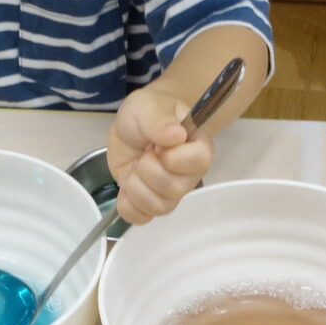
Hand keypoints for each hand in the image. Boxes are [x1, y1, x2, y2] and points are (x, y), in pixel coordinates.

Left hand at [107, 85, 213, 223]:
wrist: (131, 124)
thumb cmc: (148, 111)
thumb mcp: (149, 106)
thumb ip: (160, 120)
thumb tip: (175, 136)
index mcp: (198, 147)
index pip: (197, 162)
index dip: (171, 156)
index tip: (157, 143)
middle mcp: (189, 174)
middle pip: (174, 189)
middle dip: (148, 169)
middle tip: (144, 152)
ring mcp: (171, 192)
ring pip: (159, 207)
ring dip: (136, 186)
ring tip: (135, 167)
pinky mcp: (151, 203)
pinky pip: (142, 218)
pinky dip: (128, 205)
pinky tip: (126, 186)